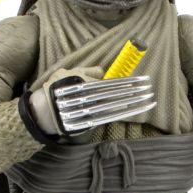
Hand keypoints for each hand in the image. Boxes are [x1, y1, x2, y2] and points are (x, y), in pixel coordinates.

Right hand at [28, 67, 155, 136]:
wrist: (42, 110)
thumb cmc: (56, 87)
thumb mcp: (69, 71)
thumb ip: (88, 71)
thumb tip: (103, 71)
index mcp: (86, 82)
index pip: (113, 82)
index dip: (129, 81)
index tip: (143, 80)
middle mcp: (88, 96)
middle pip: (117, 94)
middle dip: (134, 92)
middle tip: (150, 90)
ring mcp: (88, 110)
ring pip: (115, 107)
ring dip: (132, 104)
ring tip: (147, 101)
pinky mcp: (87, 122)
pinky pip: (108, 117)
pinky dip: (122, 114)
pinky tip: (132, 111)